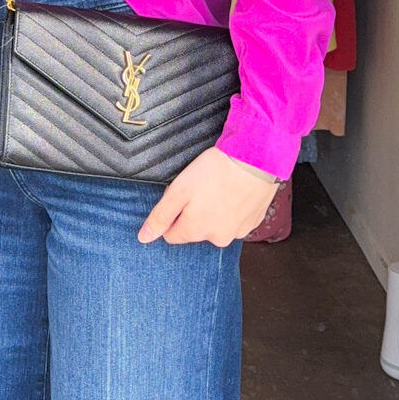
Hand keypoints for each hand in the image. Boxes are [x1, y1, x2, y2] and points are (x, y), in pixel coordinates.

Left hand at [137, 147, 278, 246]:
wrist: (255, 161)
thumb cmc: (214, 172)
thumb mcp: (178, 190)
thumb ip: (160, 216)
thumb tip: (143, 238)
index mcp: (196, 231)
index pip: (172, 234)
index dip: (172, 212)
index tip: (181, 194)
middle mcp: (217, 239)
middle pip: (194, 230)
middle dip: (193, 212)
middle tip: (201, 187)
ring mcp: (237, 232)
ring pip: (215, 225)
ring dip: (214, 211)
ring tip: (219, 187)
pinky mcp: (252, 223)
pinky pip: (235, 220)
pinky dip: (232, 208)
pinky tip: (233, 191)